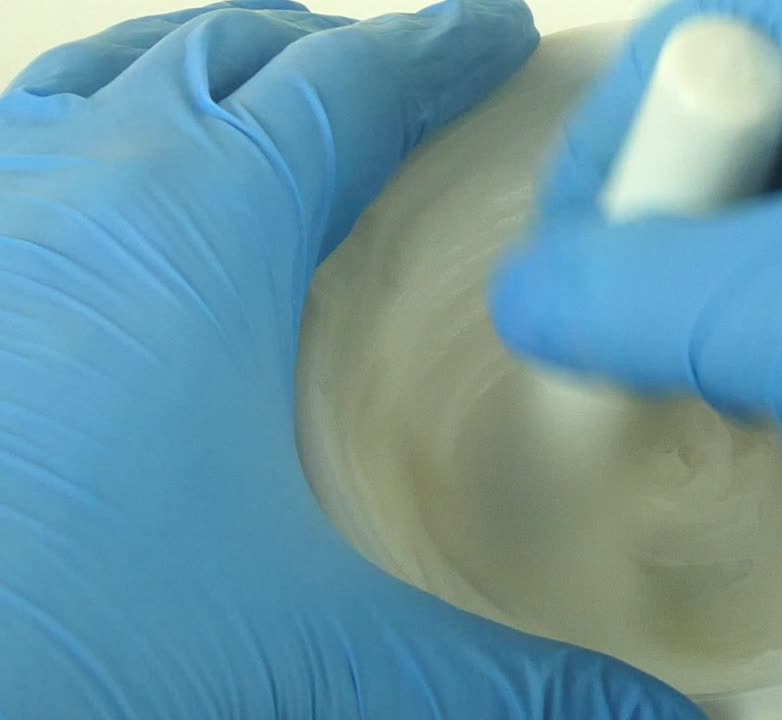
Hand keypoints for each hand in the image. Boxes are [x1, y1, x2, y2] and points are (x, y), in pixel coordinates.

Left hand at [0, 2, 700, 716]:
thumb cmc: (67, 651)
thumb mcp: (324, 664)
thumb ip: (507, 687)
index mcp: (197, 232)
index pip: (348, 92)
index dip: (435, 54)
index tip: (488, 33)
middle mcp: (66, 193)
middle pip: (215, 56)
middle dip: (316, 51)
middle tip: (378, 76)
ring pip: (89, 86)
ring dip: (184, 77)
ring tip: (238, 102)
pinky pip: (3, 157)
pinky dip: (70, 142)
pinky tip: (78, 209)